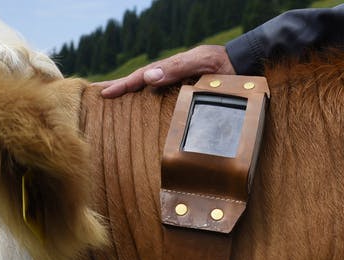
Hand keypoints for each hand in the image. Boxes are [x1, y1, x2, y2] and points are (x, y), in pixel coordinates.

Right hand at [95, 45, 235, 97]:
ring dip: (130, 98)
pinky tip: (142, 113)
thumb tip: (148, 77)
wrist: (247, 65)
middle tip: (97, 97)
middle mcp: (173, 77)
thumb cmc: (225, 64)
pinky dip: (147, 105)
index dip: (123, 85)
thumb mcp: (201, 62)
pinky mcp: (187, 95)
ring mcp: (179, 86)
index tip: (104, 94)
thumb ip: (176, 68)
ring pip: (149, 93)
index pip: (142, 77)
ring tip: (112, 106)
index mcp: (172, 68)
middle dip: (119, 89)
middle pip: (140, 83)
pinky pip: (162, 101)